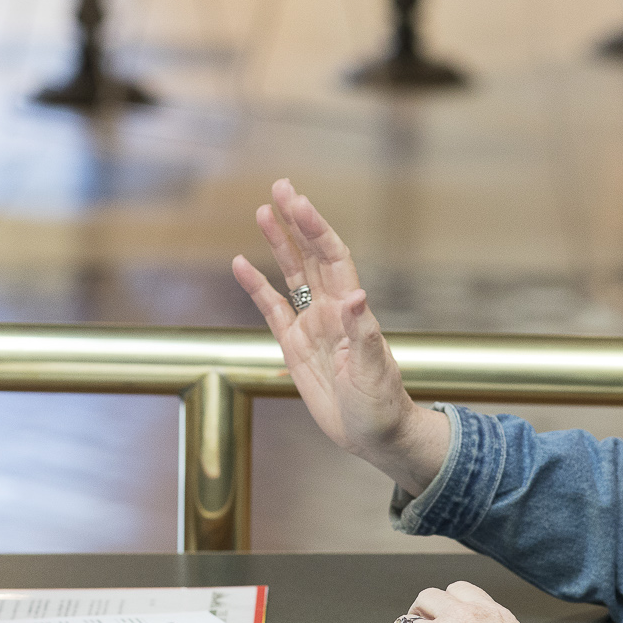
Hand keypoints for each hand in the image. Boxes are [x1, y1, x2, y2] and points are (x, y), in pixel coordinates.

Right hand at [231, 179, 449, 496]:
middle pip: (311, 254)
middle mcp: (331, 310)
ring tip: (261, 213)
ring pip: (292, 274)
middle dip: (296, 221)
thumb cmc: (382, 405)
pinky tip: (240, 265)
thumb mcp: (373, 372)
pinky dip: (256, 287)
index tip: (297, 203)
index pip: (332, 257)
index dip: (315, 229)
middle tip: (279, 187)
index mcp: (352, 311)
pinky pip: (272, 309)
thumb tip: (355, 296)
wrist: (376, 435)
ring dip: (278, 244)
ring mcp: (312, 325)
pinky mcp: (295, 347)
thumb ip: (362, 335)